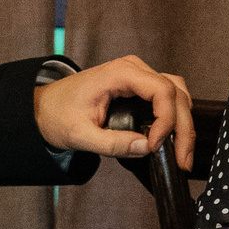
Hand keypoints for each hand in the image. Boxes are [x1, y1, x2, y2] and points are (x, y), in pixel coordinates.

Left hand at [34, 56, 193, 160]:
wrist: (45, 107)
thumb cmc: (58, 114)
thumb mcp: (80, 135)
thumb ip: (112, 144)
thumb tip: (145, 148)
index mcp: (119, 73)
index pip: (162, 91)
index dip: (166, 120)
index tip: (156, 145)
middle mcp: (133, 69)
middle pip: (176, 93)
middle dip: (183, 128)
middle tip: (182, 158)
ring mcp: (138, 76)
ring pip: (178, 94)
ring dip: (183, 123)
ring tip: (181, 152)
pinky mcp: (139, 87)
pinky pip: (168, 97)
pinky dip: (175, 118)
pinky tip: (172, 139)